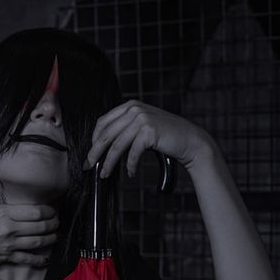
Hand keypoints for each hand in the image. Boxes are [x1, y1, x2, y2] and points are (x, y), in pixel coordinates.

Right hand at [0, 180, 58, 279]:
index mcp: (2, 213)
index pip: (33, 211)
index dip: (47, 211)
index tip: (52, 211)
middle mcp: (9, 228)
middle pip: (39, 226)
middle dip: (52, 224)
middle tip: (57, 223)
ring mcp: (8, 244)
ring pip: (37, 242)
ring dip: (50, 239)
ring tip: (56, 237)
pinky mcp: (5, 257)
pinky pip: (26, 259)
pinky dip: (39, 260)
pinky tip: (46, 259)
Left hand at [85, 100, 214, 177]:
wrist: (190, 140)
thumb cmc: (165, 137)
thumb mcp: (142, 126)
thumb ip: (124, 128)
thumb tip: (100, 146)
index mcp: (130, 105)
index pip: (103, 122)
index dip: (94, 140)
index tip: (90, 154)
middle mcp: (134, 109)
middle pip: (106, 134)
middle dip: (95, 153)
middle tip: (88, 166)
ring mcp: (142, 119)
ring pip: (116, 146)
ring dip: (109, 163)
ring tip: (105, 174)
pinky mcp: (149, 131)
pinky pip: (132, 153)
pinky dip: (130, 166)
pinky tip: (131, 173)